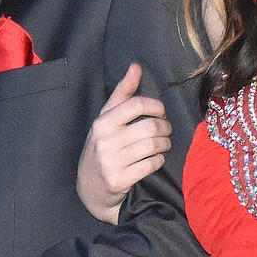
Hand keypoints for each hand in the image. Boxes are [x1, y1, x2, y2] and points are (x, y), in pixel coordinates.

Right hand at [77, 64, 171, 222]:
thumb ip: (122, 93)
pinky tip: (156, 159)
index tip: (161, 111)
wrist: (90, 189)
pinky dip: (159, 161)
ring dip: (165, 145)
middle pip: (150, 126)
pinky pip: (151, 165)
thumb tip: (135, 67)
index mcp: (102, 122)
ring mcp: (111, 162)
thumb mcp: (106, 119)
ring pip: (153, 146)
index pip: (136, 104)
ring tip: (163, 144)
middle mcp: (105, 141)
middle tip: (166, 131)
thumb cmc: (102, 148)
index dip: (156, 106)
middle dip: (165, 128)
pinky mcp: (119, 180)